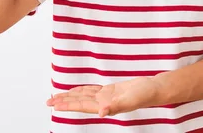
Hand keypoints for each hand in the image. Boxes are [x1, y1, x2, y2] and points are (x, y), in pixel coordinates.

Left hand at [46, 77, 160, 117]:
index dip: (68, 105)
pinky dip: (82, 90)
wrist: (154, 89)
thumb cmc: (145, 94)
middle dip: (64, 101)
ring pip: (84, 96)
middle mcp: (103, 102)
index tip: (55, 105)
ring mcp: (106, 96)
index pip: (82, 106)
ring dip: (71, 96)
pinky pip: (92, 90)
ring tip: (57, 96)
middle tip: (48, 101)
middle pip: (79, 101)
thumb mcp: (130, 100)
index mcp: (106, 106)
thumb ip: (115, 106)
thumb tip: (101, 113)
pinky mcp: (110, 90)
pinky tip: (76, 90)